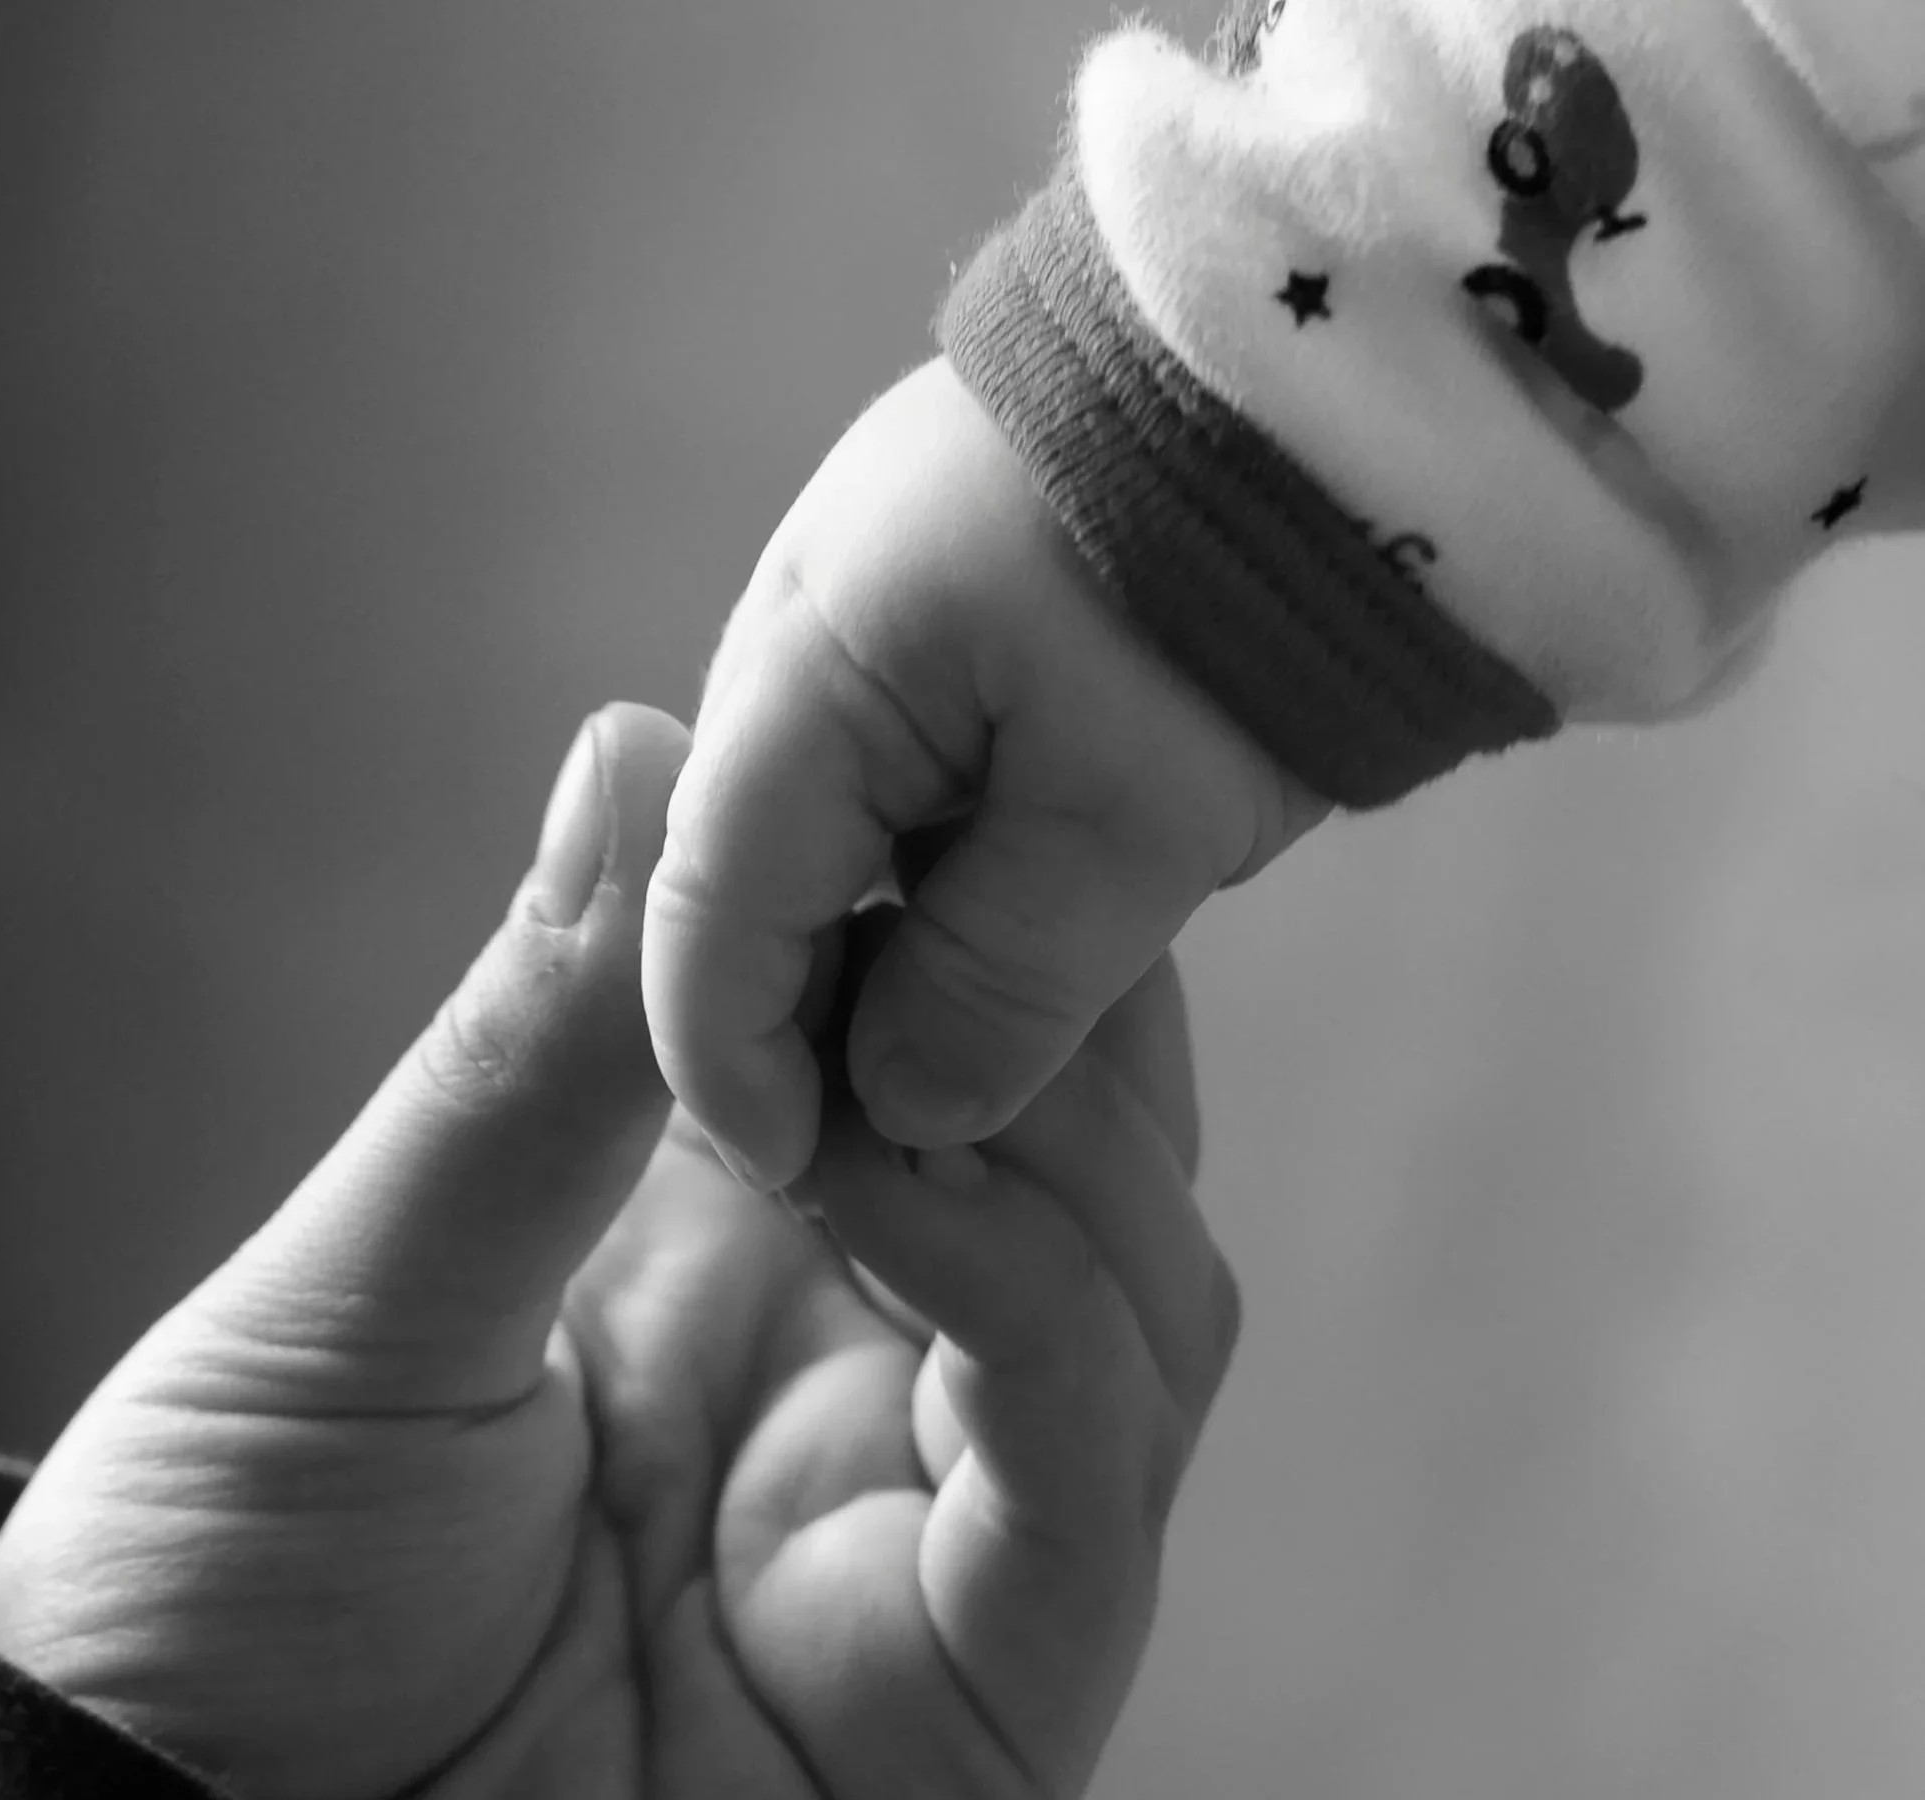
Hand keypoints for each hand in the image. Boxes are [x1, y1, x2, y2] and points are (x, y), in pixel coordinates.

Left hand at [0, 700, 1243, 1799]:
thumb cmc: (213, 1603)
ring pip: (1141, 1292)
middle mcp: (853, 1385)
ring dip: (1048, 1128)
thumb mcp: (354, 1303)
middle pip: (1081, 1151)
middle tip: (958, 862)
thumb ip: (520, 1062)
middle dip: (1040, 992)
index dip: (947, 906)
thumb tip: (629, 738)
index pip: (930, 1049)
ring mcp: (929, 1545)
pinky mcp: (975, 1707)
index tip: (911, 759)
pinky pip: (1084, 1472)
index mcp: (718, 1266)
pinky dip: (1035, 1301)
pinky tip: (903, 1188)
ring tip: (882, 1042)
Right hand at [643, 357, 1326, 1192]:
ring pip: (830, 829)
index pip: (707, 918)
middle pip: (751, 875)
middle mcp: (798, 632)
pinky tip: (1013, 928)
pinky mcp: (949, 593)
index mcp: (805, 675)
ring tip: (968, 1054)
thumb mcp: (1130, 823)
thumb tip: (900, 1111)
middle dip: (807, 1018)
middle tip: (897, 1143)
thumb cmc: (1241, 587)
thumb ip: (997, 987)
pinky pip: (900, 769)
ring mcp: (870, 600)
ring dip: (881, 946)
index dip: (737, 1069)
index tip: (804, 1179)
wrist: (1357, 356)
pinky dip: (937, 869)